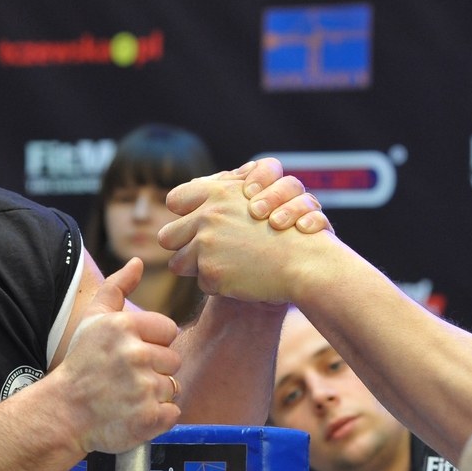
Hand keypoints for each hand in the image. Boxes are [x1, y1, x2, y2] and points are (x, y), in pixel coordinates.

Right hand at [57, 258, 182, 453]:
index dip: (153, 344)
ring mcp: (142, 388)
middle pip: (173, 360)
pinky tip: (133, 413)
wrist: (62, 414)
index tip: (130, 355)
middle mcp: (134, 355)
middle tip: (126, 378)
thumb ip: (117, 287)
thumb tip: (138, 262)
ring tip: (127, 396)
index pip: (169, 330)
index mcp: (124, 327)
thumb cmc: (81, 365)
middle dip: (155, 369)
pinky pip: (172, 412)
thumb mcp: (93, 320)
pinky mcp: (148, 417)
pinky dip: (158, 417)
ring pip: (172, 386)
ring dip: (154, 394)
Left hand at [159, 172, 330, 303]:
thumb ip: (227, 189)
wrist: (305, 261)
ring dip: (196, 268)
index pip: (175, 200)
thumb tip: (196, 186)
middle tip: (202, 252)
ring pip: (177, 264)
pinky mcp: (212, 274)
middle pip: (167, 236)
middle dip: (181, 246)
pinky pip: (201, 284)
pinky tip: (239, 278)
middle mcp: (207, 217)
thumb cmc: (287, 229)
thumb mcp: (258, 195)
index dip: (183, 214)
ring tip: (223, 267)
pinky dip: (218, 284)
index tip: (195, 224)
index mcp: (216, 193)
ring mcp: (207, 246)